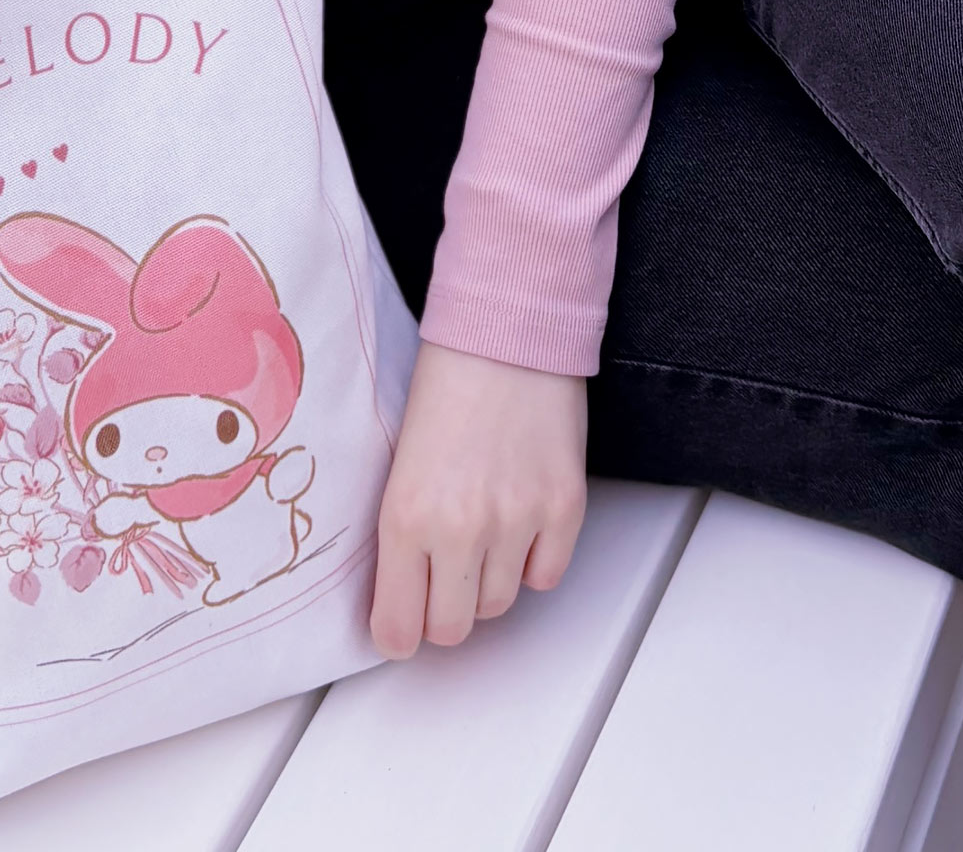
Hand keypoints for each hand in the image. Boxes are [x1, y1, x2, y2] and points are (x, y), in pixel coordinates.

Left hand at [370, 342, 586, 656]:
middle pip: (453, 629)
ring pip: (499, 605)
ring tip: (482, 528)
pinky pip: (545, 577)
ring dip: (487, 581)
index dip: (399, 631)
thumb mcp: (400, 462)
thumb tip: (402, 593)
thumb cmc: (445, 384)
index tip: (401, 621)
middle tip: (443, 574)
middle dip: (444, 610)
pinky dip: (533, 560)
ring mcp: (517, 521)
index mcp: (405, 515)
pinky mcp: (563, 508)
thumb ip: (402, 530)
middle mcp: (460, 529)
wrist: (504, 330)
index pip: (398, 629)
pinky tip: (520, 519)